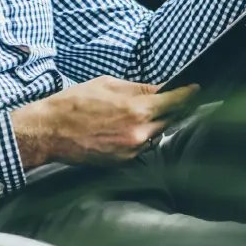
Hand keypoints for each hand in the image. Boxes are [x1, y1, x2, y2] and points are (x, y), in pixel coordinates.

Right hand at [11, 76, 198, 170]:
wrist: (50, 131)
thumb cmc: (76, 102)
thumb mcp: (109, 84)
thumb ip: (139, 88)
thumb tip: (160, 89)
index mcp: (137, 108)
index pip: (175, 101)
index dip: (188, 94)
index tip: (195, 89)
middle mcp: (139, 132)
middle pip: (170, 120)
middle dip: (172, 109)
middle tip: (172, 99)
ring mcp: (131, 150)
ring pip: (156, 134)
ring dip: (156, 125)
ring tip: (142, 114)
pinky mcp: (122, 162)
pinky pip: (141, 147)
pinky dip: (141, 137)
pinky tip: (129, 128)